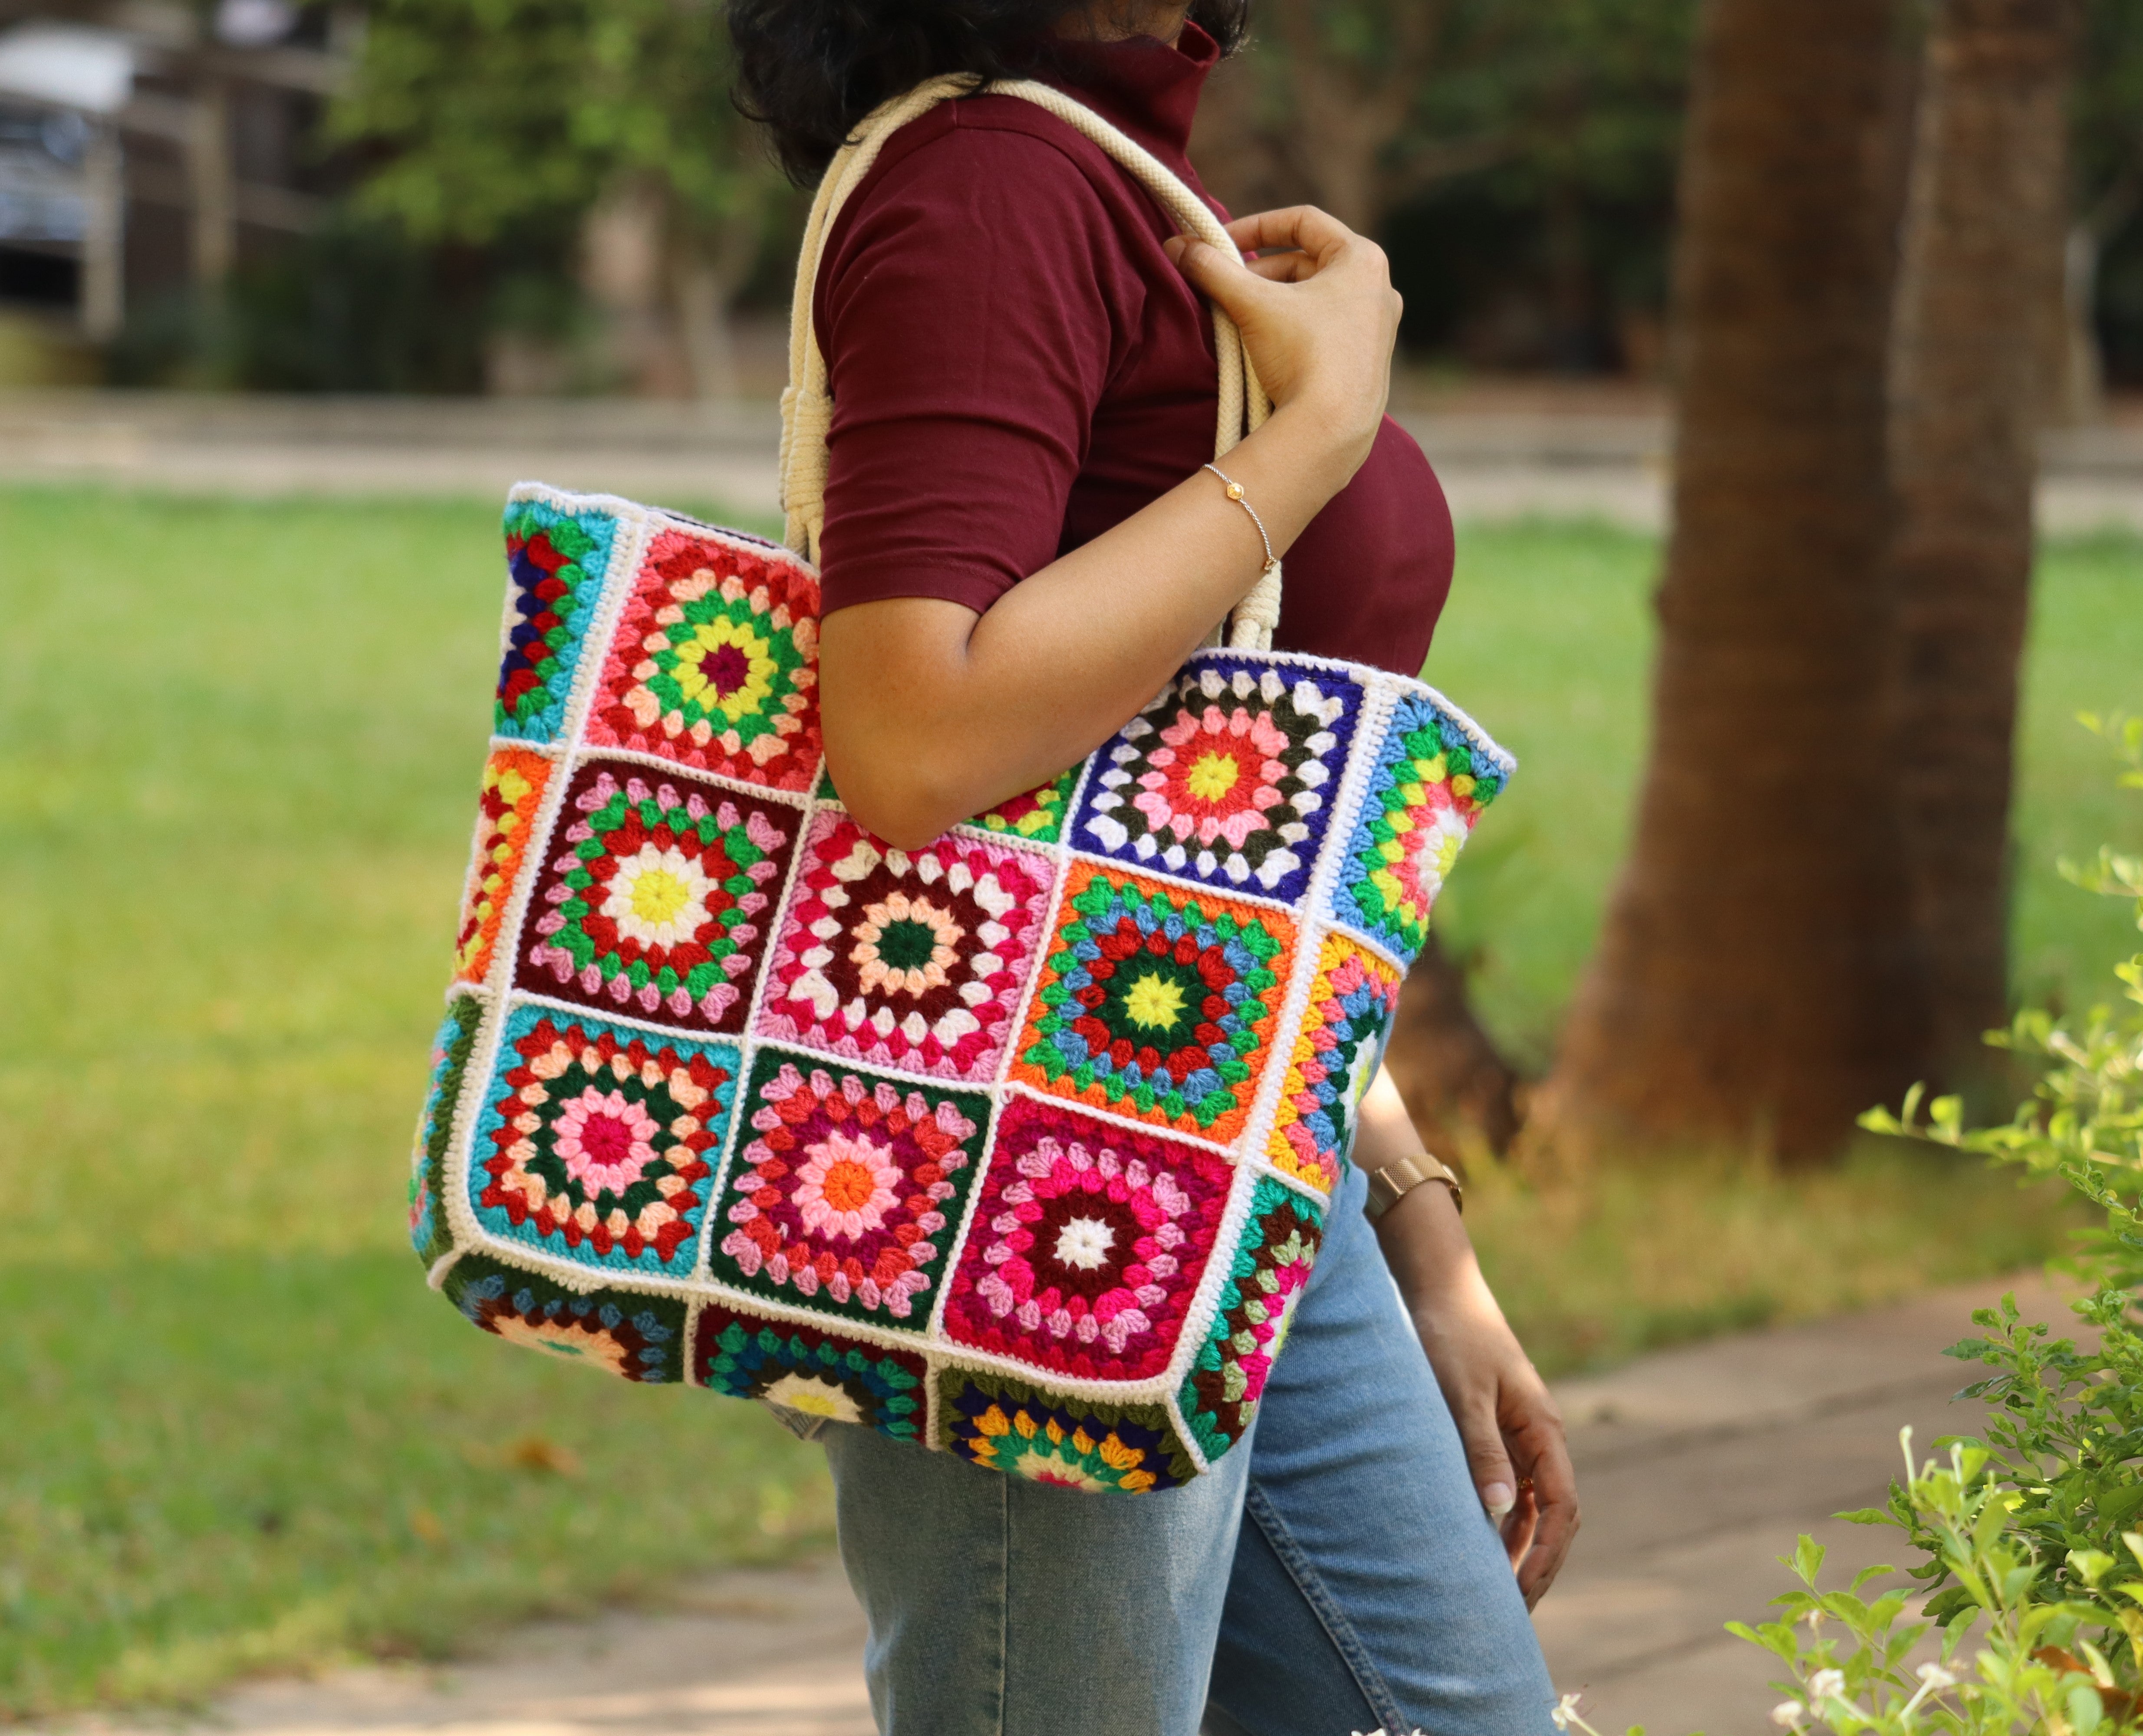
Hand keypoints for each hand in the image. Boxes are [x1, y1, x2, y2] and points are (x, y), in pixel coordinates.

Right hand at [1164, 206, 1400, 476]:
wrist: (1330, 431)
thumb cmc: (1301, 356)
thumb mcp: (1251, 304)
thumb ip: (1213, 269)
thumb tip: (1176, 246)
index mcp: (1362, 259)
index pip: (1304, 221)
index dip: (1256, 225)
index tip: (1222, 243)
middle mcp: (1379, 288)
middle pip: (1308, 262)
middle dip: (1260, 271)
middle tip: (1225, 287)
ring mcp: (1378, 328)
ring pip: (1315, 298)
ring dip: (1274, 301)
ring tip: (1240, 320)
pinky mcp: (1368, 362)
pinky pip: (1325, 330)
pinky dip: (1293, 329)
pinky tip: (1266, 350)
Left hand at [1408, 1279, 1578, 1608]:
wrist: (1439, 1288)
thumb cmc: (1451, 1334)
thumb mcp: (1462, 1393)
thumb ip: (1481, 1449)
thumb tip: (1499, 1513)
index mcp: (1543, 1429)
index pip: (1562, 1508)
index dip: (1547, 1556)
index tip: (1522, 1594)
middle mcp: (1538, 1437)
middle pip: (1554, 1517)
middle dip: (1538, 1565)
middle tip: (1510, 1615)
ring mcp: (1518, 1436)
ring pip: (1531, 1507)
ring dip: (1519, 1550)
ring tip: (1495, 1596)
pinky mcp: (1494, 1432)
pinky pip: (1508, 1489)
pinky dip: (1500, 1523)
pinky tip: (1481, 1549)